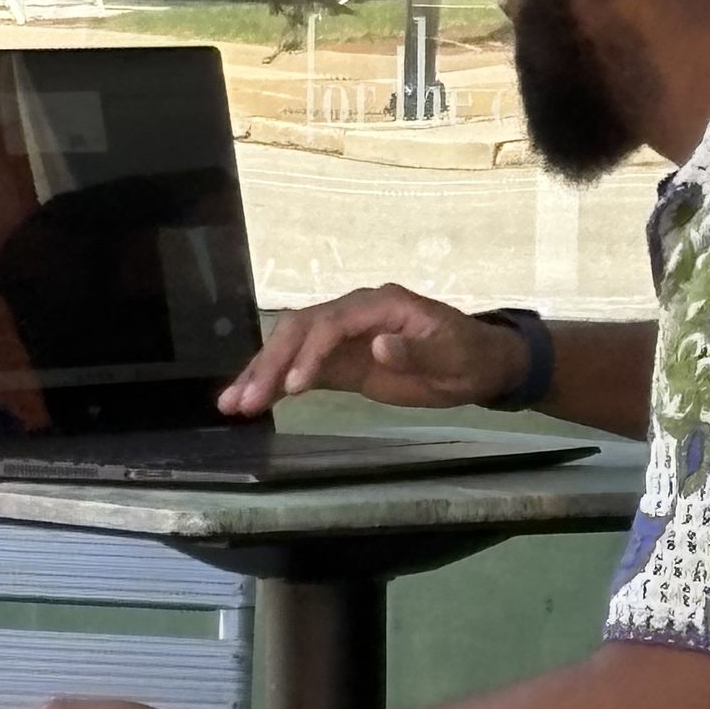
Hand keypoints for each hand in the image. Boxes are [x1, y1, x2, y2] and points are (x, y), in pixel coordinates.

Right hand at [219, 285, 527, 416]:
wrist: (478, 364)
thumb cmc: (469, 355)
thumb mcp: (452, 356)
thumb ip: (416, 351)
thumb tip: (379, 345)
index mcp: (380, 304)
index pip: (333, 322)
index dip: (311, 351)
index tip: (295, 385)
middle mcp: (353, 313)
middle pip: (300, 330)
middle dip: (270, 363)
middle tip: (244, 398)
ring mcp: (343, 337)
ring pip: (291, 347)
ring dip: (261, 373)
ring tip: (231, 404)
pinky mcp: (340, 362)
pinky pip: (300, 369)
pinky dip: (275, 384)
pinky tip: (249, 402)